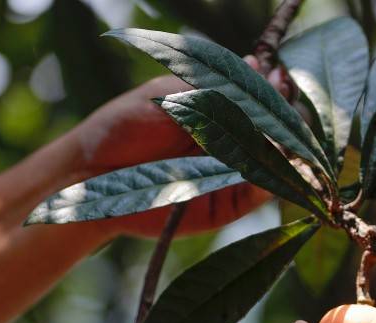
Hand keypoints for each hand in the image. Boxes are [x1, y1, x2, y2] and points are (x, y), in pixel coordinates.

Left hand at [65, 65, 291, 239]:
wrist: (93, 175)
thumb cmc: (124, 127)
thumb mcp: (169, 95)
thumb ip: (211, 88)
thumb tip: (254, 64)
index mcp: (220, 111)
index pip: (261, 100)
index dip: (272, 90)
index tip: (277, 78)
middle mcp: (232, 142)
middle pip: (276, 131)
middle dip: (282, 118)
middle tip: (281, 108)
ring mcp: (232, 174)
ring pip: (274, 162)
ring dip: (281, 149)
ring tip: (278, 137)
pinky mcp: (227, 205)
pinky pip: (259, 194)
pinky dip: (268, 182)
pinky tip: (272, 166)